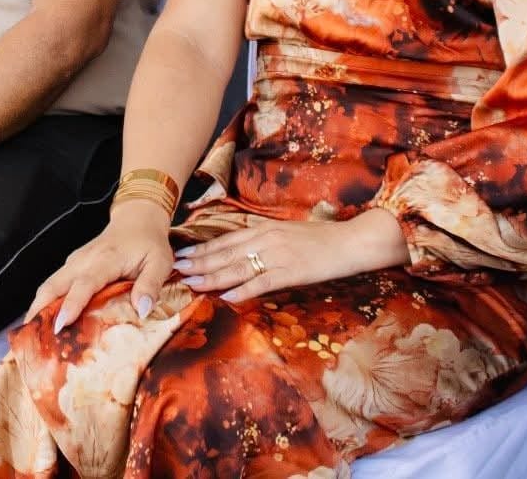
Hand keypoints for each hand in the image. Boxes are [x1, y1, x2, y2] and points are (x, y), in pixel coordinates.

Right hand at [29, 200, 173, 332]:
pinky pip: (55, 284)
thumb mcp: (160, 262)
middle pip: (54, 284)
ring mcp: (75, 261)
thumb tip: (141, 310)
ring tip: (32, 335)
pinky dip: (46, 301)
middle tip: (31, 337)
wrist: (137, 218)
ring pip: (50, 284)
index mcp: (106, 259)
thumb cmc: (149, 243)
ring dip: (39, 307)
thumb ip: (151, 285)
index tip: (60, 325)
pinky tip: (45, 321)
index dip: (71, 304)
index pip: (84, 284)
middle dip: (40, 309)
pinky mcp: (73, 265)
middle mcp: (84, 260)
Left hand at [173, 209, 408, 305]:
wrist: (351, 241)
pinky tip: (227, 297)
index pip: (225, 240)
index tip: (181, 255)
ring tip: (192, 283)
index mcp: (264, 229)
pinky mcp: (292, 271)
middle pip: (225, 253)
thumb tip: (242, 251)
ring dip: (212, 277)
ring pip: (238, 267)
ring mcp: (278, 255)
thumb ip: (264, 240)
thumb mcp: (287, 233)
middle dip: (198, 263)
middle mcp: (266, 239)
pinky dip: (243, 290)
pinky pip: (262, 282)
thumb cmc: (320, 239)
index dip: (202, 249)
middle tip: (176, 270)